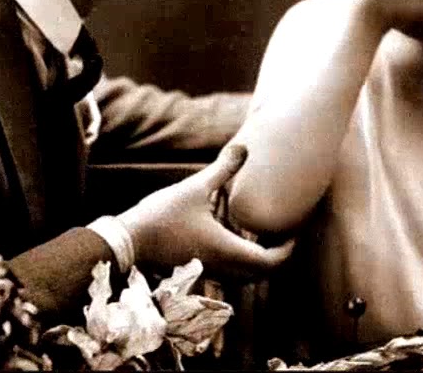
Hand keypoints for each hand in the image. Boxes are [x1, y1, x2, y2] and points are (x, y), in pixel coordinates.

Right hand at [118, 145, 293, 277]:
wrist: (128, 242)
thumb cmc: (163, 216)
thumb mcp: (195, 188)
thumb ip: (223, 169)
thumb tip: (243, 147)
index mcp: (229, 251)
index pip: (272, 262)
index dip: (288, 249)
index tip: (293, 232)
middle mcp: (223, 268)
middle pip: (262, 273)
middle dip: (277, 255)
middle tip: (282, 234)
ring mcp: (209, 274)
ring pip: (246, 276)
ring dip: (258, 260)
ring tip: (260, 236)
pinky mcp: (197, 273)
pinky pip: (230, 274)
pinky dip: (240, 262)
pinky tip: (232, 240)